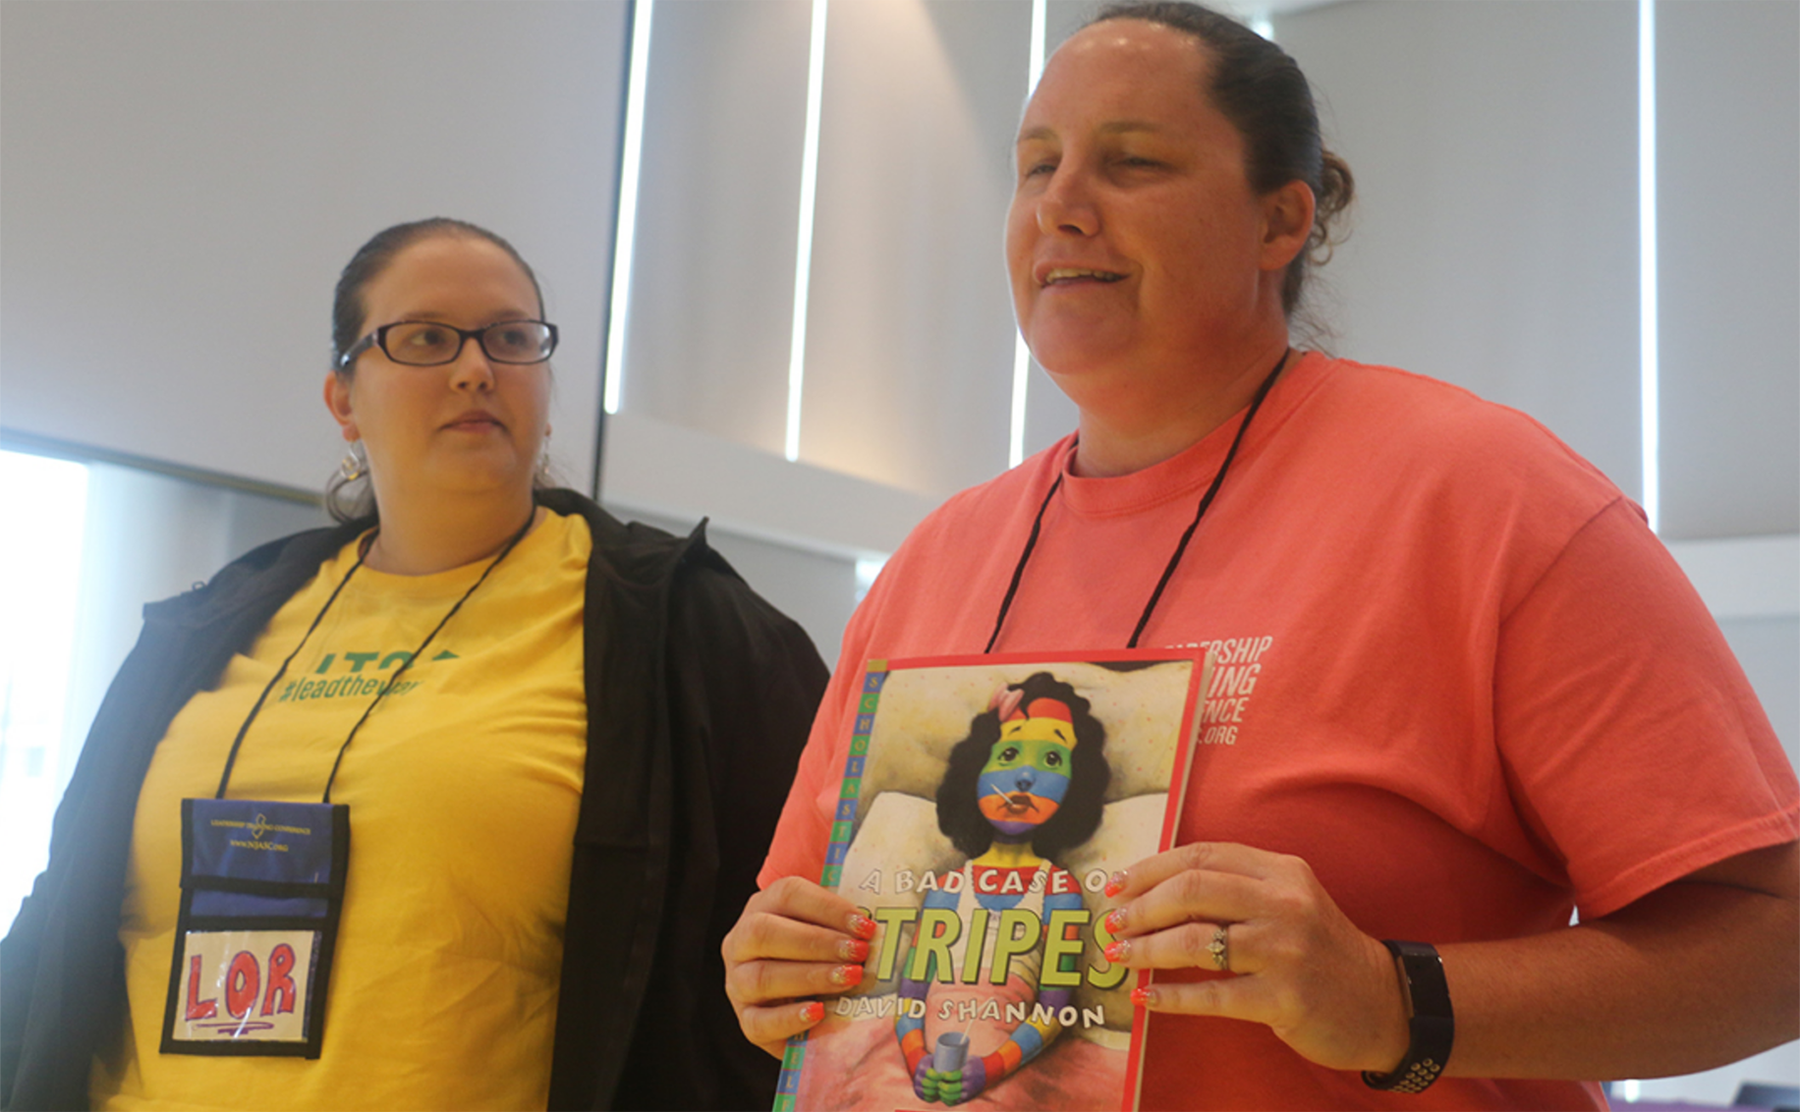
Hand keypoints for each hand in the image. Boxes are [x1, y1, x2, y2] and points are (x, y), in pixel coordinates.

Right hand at [721, 875, 875, 1057]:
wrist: (792, 997)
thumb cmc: (817, 953)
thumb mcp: (826, 930)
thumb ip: (845, 925)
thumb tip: (892, 922)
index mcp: (763, 906)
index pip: (788, 894)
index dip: (828, 907)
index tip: (865, 925)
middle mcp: (741, 941)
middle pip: (766, 933)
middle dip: (817, 942)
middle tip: (858, 953)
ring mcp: (737, 982)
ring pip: (762, 977)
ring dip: (810, 977)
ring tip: (849, 979)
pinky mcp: (745, 1019)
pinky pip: (759, 1022)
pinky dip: (790, 1017)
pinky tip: (819, 1012)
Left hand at [913, 1056, 986, 1104]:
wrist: (990, 1073)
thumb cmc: (976, 1063)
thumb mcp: (968, 1060)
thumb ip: (957, 1062)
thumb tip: (942, 1057)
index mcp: (968, 1073)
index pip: (953, 1076)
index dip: (945, 1076)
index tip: (940, 1073)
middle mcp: (968, 1084)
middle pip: (951, 1088)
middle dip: (941, 1086)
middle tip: (937, 1082)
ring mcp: (968, 1092)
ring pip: (952, 1097)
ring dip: (943, 1094)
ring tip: (939, 1089)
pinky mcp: (968, 1097)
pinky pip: (956, 1102)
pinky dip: (948, 1100)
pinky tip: (943, 1096)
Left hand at [1103, 842, 1408, 1071]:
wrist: (1383, 1001)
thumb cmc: (1317, 949)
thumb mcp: (1285, 900)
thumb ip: (1232, 887)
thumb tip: (1150, 889)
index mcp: (1280, 870)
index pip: (1200, 855)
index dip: (1150, 868)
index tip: (1115, 886)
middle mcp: (1285, 903)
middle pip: (1191, 890)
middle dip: (1140, 907)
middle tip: (1113, 925)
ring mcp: (1286, 951)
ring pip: (1194, 941)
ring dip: (1146, 949)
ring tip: (1120, 957)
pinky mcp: (1285, 998)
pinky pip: (1212, 995)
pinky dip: (1171, 995)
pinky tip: (1146, 996)